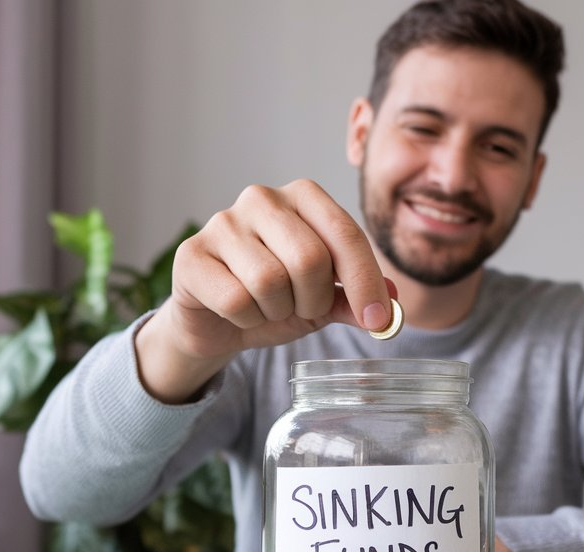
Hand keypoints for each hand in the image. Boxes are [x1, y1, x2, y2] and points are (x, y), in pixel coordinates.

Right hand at [135, 179, 394, 402]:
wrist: (217, 323)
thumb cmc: (275, 301)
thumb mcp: (324, 301)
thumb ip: (356, 299)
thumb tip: (393, 304)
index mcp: (302, 196)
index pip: (345, 234)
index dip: (366, 282)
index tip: (378, 321)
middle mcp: (262, 198)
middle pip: (309, 258)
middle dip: (314, 300)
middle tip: (302, 309)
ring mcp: (222, 222)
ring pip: (270, 281)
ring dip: (277, 311)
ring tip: (268, 307)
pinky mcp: (190, 255)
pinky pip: (235, 300)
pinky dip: (246, 320)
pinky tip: (238, 312)